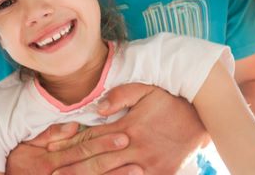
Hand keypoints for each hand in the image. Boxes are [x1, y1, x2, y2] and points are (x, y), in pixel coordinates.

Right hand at [5, 122, 129, 174]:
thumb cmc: (18, 164)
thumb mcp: (27, 146)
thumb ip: (49, 135)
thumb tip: (73, 125)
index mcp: (50, 162)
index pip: (81, 150)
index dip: (103, 143)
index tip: (123, 135)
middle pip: (91, 169)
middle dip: (114, 162)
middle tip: (137, 156)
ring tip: (138, 172)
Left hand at [46, 83, 204, 174]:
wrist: (204, 119)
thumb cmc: (171, 102)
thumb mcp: (147, 89)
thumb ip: (122, 95)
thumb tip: (98, 107)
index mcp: (128, 127)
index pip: (93, 137)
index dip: (70, 144)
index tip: (51, 149)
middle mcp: (135, 148)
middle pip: (97, 162)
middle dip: (72, 169)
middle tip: (51, 174)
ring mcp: (147, 166)